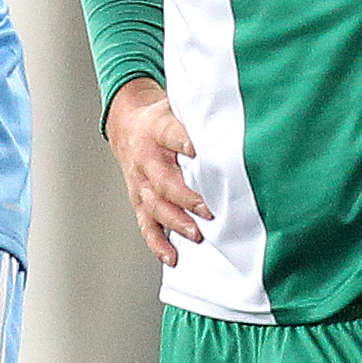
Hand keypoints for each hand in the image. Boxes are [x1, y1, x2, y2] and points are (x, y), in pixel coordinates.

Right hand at [105, 79, 209, 266]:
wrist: (127, 126)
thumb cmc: (162, 120)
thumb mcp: (177, 106)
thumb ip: (199, 116)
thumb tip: (234, 119)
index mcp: (157, 128)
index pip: (170, 133)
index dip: (183, 141)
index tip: (198, 151)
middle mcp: (146, 158)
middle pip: (163, 180)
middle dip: (186, 197)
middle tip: (208, 209)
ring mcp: (141, 182)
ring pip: (155, 206)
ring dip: (176, 222)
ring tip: (196, 234)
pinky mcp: (139, 201)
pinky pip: (146, 225)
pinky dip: (158, 243)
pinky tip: (172, 256)